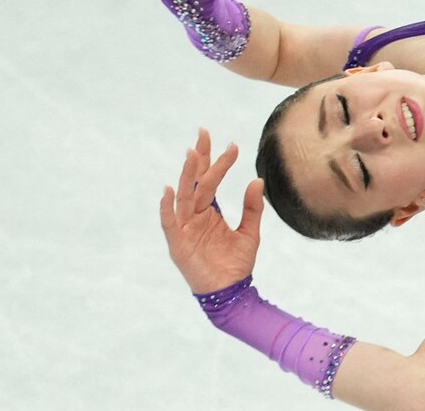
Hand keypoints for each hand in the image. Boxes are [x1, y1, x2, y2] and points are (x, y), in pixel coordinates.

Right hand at [160, 128, 264, 293]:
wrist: (231, 292)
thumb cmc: (237, 264)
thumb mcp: (250, 232)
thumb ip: (252, 207)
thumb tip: (257, 179)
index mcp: (209, 212)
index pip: (210, 181)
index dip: (217, 162)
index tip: (230, 143)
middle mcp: (195, 216)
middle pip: (196, 182)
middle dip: (200, 158)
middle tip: (204, 133)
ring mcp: (185, 228)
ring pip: (184, 196)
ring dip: (188, 174)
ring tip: (194, 153)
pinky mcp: (178, 243)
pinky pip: (170, 221)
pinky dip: (168, 206)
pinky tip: (169, 189)